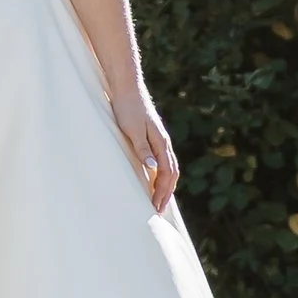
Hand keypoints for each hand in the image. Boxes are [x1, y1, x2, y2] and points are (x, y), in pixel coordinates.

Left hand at [110, 88, 178, 209]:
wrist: (125, 86)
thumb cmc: (127, 107)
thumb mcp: (132, 129)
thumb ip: (143, 149)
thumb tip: (153, 169)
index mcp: (160, 142)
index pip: (167, 173)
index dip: (162, 191)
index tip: (155, 207)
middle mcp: (163, 141)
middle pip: (172, 172)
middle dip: (167, 192)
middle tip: (158, 210)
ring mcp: (158, 138)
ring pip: (168, 167)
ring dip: (165, 185)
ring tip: (159, 200)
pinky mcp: (151, 135)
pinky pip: (161, 160)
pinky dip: (161, 174)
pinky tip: (153, 179)